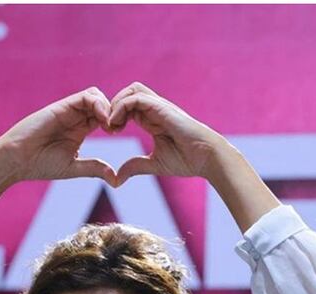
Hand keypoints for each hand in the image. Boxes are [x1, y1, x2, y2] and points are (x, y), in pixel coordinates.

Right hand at [1, 87, 116, 184]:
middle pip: (103, 103)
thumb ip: (93, 168)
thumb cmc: (39, 165)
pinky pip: (87, 96)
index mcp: (80, 130)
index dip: (116, 121)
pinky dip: (99, 104)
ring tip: (110, 125)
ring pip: (97, 96)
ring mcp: (68, 111)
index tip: (118, 133)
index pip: (104, 116)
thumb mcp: (72, 167)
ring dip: (108, 107)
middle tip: (118, 127)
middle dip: (115, 112)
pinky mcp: (62, 106)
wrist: (16, 160)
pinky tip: (102, 120)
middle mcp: (75, 118)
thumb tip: (116, 179)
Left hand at [107, 82, 226, 185]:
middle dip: (112, 106)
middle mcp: (155, 110)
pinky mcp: (163, 108)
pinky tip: (117, 125)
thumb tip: (116, 180)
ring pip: (132, 90)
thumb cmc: (187, 160)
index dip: (114, 116)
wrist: (207, 158)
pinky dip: (121, 107)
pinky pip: (137, 98)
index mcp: (152, 120)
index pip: (128, 106)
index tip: (110, 133)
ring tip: (111, 125)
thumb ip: (134, 167)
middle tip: (108, 127)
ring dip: (116, 104)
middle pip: (128, 93)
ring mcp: (160, 107)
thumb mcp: (153, 164)